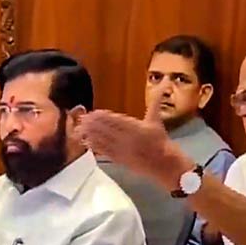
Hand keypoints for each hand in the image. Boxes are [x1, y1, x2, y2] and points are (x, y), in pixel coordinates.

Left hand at [77, 91, 193, 189]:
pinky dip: (95, 146)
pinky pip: (105, 152)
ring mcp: (123, 149)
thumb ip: (156, 100)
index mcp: (136, 127)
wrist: (164, 163)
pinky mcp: (120, 159)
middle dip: (93, 124)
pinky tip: (87, 142)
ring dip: (91, 134)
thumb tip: (165, 82)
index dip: (103, 116)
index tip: (93, 112)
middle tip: (82, 119)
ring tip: (80, 129)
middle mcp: (127, 138)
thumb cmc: (159, 140)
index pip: (116, 120)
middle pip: (107, 129)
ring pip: (104, 140)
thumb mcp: (156, 119)